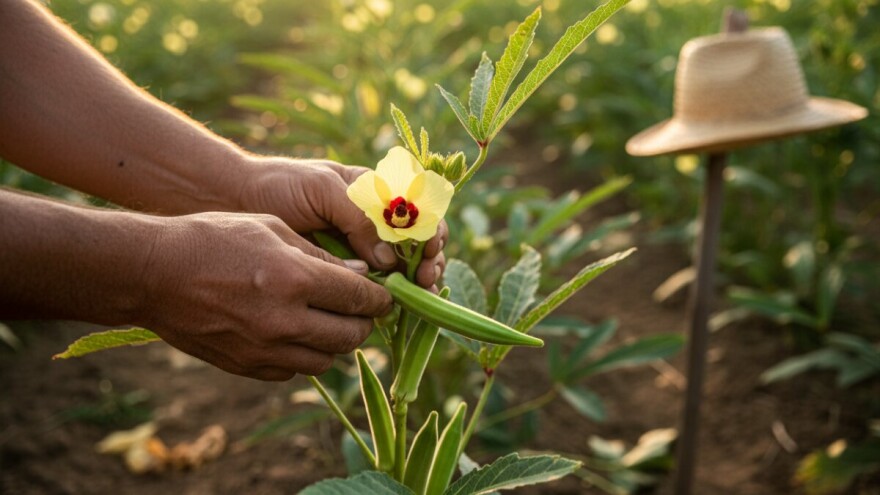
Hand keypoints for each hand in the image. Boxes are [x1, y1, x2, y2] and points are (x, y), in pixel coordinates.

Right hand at [138, 212, 391, 380]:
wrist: (152, 274)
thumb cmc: (212, 238)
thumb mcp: (271, 229)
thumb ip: (321, 257)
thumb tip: (361, 277)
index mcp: (294, 279)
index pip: (359, 298)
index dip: (380, 298)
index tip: (385, 295)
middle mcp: (284, 321)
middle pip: (351, 336)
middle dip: (364, 323)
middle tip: (360, 310)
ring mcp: (263, 350)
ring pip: (326, 360)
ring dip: (335, 343)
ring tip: (328, 323)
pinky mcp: (245, 367)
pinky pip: (292, 372)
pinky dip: (302, 356)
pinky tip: (295, 335)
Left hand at [237, 156, 446, 288]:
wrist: (237, 203)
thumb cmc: (281, 186)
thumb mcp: (322, 190)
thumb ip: (358, 217)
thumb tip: (389, 258)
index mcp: (376, 192)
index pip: (420, 209)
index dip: (432, 228)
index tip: (430, 246)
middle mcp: (375, 222)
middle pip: (420, 242)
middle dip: (430, 260)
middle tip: (425, 277)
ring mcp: (361, 250)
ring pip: (404, 268)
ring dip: (417, 282)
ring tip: (417, 293)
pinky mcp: (344, 274)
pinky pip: (375, 287)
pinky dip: (391, 297)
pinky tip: (397, 307)